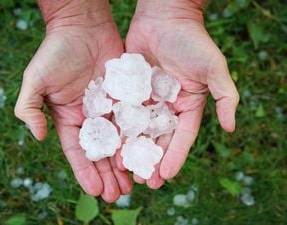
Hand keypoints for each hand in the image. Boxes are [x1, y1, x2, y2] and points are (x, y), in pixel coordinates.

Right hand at [14, 0, 131, 201]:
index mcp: (69, 118)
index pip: (77, 151)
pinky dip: (138, 139)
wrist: (82, 25)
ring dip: (125, 163)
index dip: (85, 172)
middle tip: (120, 195)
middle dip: (108, 174)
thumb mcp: (35, 80)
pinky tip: (145, 154)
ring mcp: (109, 107)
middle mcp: (90, 116)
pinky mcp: (125, 96)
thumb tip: (38, 136)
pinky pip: (133, 120)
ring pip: (120, 141)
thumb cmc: (56, 51)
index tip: (96, 191)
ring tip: (133, 183)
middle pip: (101, 152)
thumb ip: (29, 108)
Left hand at [121, 0, 238, 188]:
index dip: (174, 157)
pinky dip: (117, 128)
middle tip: (144, 182)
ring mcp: (146, 99)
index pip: (182, 137)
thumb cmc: (192, 40)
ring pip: (138, 129)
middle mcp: (166, 106)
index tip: (166, 176)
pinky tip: (110, 144)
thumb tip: (231, 127)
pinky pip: (123, 112)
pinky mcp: (129, 90)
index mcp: (187, 106)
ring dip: (133, 150)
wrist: (164, 16)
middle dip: (152, 159)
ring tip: (125, 169)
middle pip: (159, 138)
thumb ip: (226, 96)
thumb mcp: (214, 68)